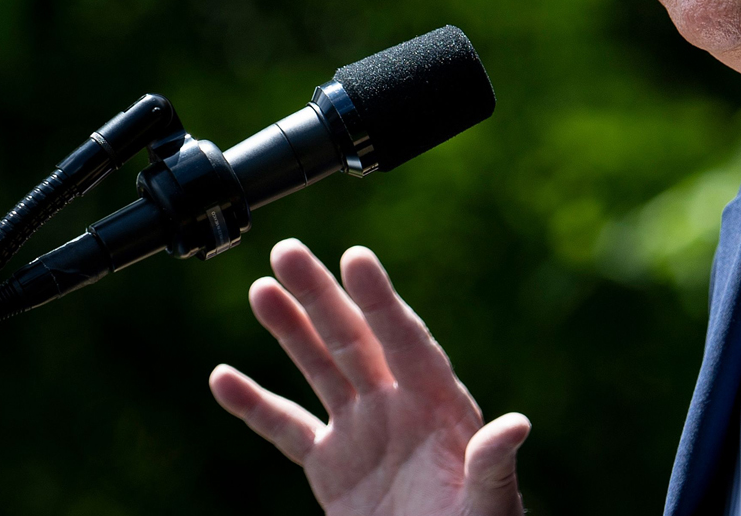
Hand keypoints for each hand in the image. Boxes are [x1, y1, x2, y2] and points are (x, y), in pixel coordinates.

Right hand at [209, 239, 529, 515]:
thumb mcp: (490, 502)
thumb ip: (493, 465)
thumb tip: (518, 425)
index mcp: (440, 404)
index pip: (406, 341)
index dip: (380, 301)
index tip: (356, 257)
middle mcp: (398, 405)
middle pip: (354, 339)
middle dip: (321, 295)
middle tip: (287, 251)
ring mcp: (362, 431)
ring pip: (319, 368)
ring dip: (289, 330)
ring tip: (261, 289)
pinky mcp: (332, 465)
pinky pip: (286, 427)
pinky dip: (254, 405)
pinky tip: (223, 377)